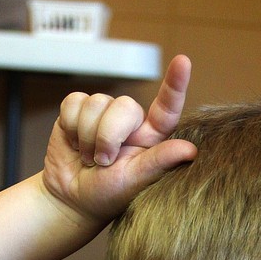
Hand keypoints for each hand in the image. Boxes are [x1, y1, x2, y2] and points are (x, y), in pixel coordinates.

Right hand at [42, 54, 197, 225]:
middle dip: (108, 136)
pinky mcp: (78, 109)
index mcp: (151, 137)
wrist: (70, 197)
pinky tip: (74, 143)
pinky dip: (71, 127)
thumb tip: (191, 150)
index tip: (183, 62)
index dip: (175, 85)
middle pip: (124, 105)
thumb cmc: (107, 194)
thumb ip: (159, 162)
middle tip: (103, 162)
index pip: (167, 108)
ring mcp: (104, 113)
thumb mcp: (134, 182)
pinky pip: (74, 102)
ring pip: (96, 103)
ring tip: (88, 157)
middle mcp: (131, 121)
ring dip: (87, 136)